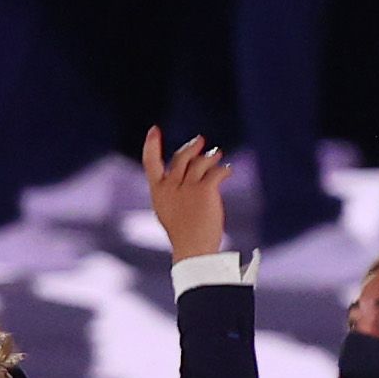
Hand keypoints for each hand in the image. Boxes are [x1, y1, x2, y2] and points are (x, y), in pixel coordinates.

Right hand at [143, 128, 232, 259]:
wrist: (193, 248)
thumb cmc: (183, 234)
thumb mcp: (169, 211)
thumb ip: (173, 192)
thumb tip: (189, 173)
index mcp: (158, 191)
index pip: (150, 163)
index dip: (151, 145)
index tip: (154, 130)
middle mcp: (170, 186)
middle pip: (180, 158)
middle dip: (191, 147)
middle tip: (201, 141)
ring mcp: (187, 187)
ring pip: (200, 163)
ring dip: (210, 157)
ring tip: (218, 154)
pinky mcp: (204, 190)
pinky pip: (216, 172)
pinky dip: (223, 169)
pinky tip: (228, 170)